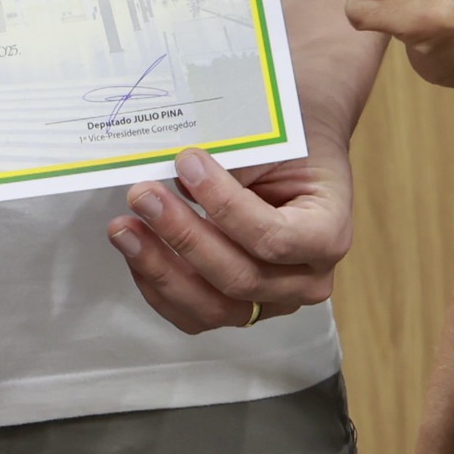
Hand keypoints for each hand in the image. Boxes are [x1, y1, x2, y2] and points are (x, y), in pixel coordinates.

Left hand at [106, 143, 352, 334]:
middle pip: (239, 278)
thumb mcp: (273, 140)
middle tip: (142, 195)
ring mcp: (273, 299)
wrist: (300, 149)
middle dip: (183, 237)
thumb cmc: (290, 141)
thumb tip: (175, 173)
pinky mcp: (239, 306)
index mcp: (329, 234)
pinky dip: (159, 285)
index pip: (274, 238)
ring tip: (124, 229)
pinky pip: (195, 313)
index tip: (187, 163)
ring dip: (161, 269)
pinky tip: (135, 250)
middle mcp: (307, 280)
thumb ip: (232, 162)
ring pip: (214, 307)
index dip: (225, 206)